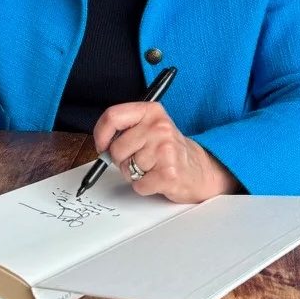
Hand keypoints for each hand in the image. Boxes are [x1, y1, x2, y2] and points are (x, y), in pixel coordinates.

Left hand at [93, 102, 238, 202]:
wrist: (198, 169)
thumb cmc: (168, 149)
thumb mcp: (149, 127)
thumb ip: (126, 128)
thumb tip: (102, 143)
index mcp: (151, 111)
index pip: (113, 116)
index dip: (101, 134)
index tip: (103, 145)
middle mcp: (159, 127)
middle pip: (116, 148)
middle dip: (122, 160)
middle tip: (139, 160)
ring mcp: (165, 149)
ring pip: (126, 168)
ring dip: (134, 174)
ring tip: (151, 168)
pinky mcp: (168, 173)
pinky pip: (138, 185)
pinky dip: (144, 187)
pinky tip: (157, 178)